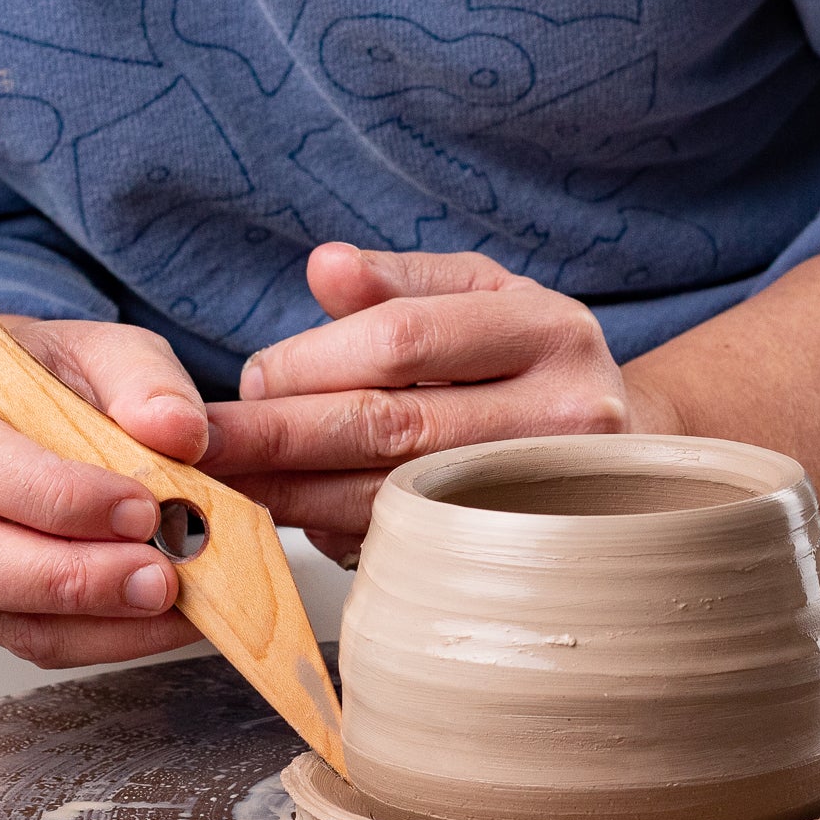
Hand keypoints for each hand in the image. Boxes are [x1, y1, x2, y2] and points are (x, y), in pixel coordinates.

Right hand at [0, 319, 208, 666]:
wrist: (20, 411)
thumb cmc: (56, 380)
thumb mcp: (104, 349)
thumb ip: (144, 378)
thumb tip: (179, 431)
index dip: (55, 494)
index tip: (142, 506)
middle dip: (69, 576)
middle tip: (160, 574)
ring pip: (1, 617)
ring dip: (98, 621)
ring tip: (173, 598)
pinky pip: (38, 642)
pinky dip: (111, 638)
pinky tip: (166, 618)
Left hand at [203, 245, 668, 563]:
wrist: (618, 451)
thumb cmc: (529, 361)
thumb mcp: (481, 294)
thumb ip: (400, 281)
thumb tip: (324, 267)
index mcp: (546, 331)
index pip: (404, 340)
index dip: (312, 361)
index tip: (249, 378)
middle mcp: (562, 415)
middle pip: (391, 426)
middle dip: (280, 437)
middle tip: (202, 447)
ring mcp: (545, 493)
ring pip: (391, 495)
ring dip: (293, 494)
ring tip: (224, 487)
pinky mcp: (518, 552)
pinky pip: (406, 542)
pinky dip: (337, 529)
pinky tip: (291, 516)